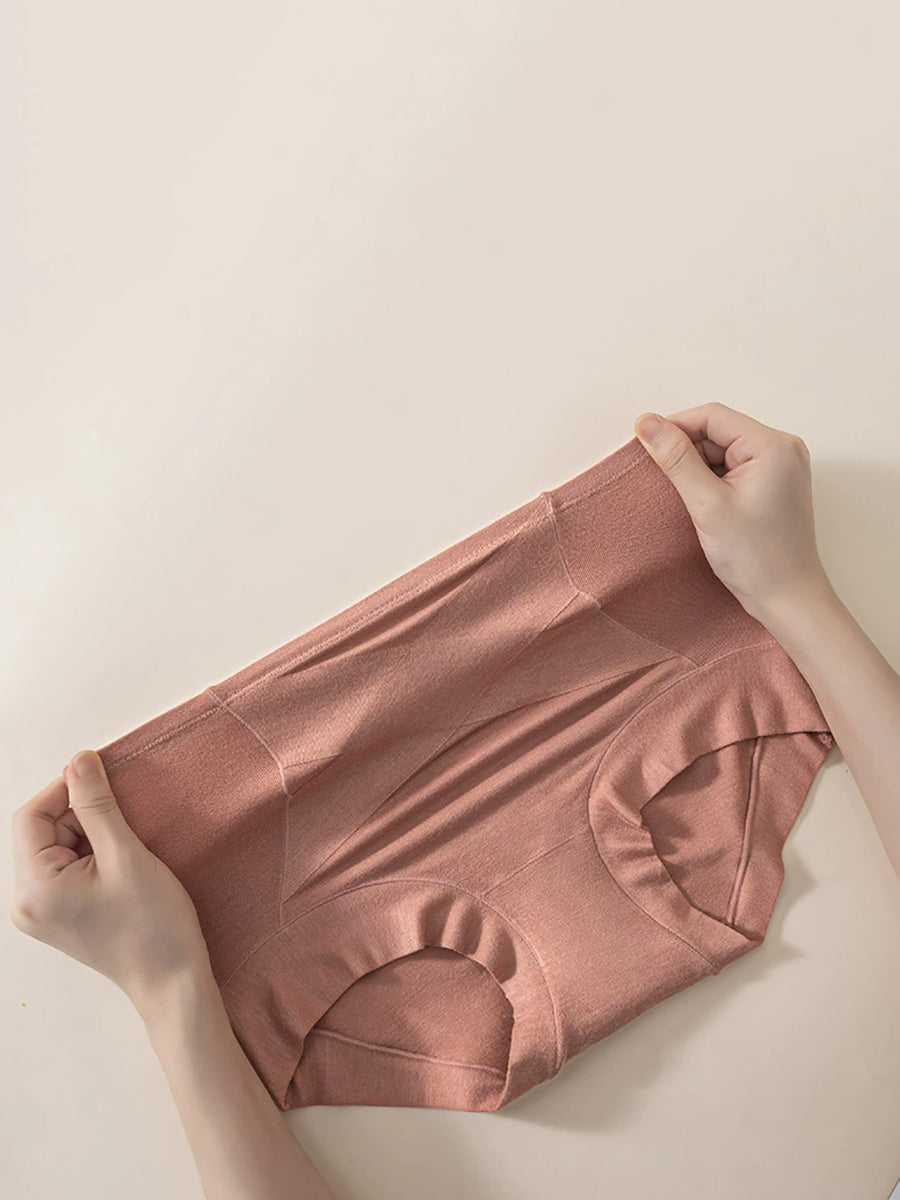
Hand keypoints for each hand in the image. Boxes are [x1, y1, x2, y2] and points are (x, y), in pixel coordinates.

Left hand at [10, 749, 211, 1022]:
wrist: (171, 980)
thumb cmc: (153, 924)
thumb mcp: (126, 854)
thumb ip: (96, 804)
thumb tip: (78, 760)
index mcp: (32, 889)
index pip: (30, 816)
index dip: (65, 790)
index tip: (103, 781)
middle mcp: (23, 903)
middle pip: (40, 831)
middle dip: (79, 817)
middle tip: (123, 828)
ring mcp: (37, 913)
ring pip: (53, 847)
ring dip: (87, 835)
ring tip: (124, 853)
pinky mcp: (55, 916)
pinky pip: (61, 868)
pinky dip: (88, 856)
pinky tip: (118, 867)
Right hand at [633, 401, 831, 625]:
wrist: (788, 599)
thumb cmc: (756, 558)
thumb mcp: (707, 504)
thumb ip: (676, 459)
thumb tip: (647, 423)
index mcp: (773, 445)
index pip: (712, 416)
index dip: (674, 427)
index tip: (643, 447)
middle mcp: (782, 448)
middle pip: (718, 432)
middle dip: (686, 452)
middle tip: (664, 484)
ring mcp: (780, 467)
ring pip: (722, 451)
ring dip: (697, 469)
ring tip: (687, 502)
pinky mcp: (773, 484)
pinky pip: (733, 468)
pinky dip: (711, 481)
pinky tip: (701, 505)